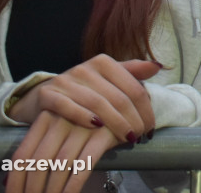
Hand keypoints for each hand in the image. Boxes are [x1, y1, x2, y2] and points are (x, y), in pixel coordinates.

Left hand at [6, 112, 119, 192]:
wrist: (128, 95)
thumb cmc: (91, 117)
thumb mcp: (63, 124)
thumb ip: (41, 147)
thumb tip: (7, 180)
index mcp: (46, 116)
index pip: (23, 153)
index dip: (14, 180)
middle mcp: (61, 118)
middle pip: (39, 162)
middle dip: (32, 189)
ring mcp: (82, 124)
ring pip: (60, 164)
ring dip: (52, 190)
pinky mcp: (104, 131)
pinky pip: (84, 163)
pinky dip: (74, 184)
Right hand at [8, 55, 159, 144]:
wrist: (43, 97)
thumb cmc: (83, 91)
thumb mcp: (108, 80)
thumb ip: (132, 73)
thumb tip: (157, 67)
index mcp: (103, 63)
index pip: (133, 88)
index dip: (145, 110)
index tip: (150, 129)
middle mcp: (85, 68)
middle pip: (118, 98)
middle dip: (133, 120)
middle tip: (139, 137)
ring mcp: (65, 80)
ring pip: (97, 103)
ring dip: (115, 123)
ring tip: (126, 138)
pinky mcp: (47, 94)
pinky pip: (67, 106)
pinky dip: (82, 116)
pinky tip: (96, 127)